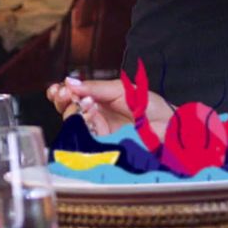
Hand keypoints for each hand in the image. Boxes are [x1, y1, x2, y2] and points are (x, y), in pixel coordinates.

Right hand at [45, 77, 170, 137]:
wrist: (168, 126)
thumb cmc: (150, 106)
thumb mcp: (120, 89)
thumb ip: (95, 87)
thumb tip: (70, 82)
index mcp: (97, 99)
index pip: (71, 96)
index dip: (60, 92)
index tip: (58, 88)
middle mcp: (94, 115)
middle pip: (66, 109)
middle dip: (62, 100)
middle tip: (67, 94)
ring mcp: (97, 131)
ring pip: (71, 123)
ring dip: (74, 111)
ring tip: (88, 103)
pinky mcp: (102, 145)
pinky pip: (83, 137)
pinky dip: (84, 124)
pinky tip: (92, 116)